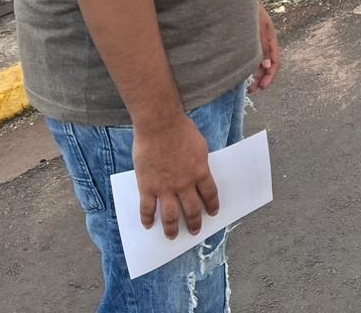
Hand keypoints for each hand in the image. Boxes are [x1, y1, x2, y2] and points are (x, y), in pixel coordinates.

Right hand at [133, 114, 218, 237]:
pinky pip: (147, 208)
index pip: (210, 194)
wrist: (160, 125)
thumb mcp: (200, 145)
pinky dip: (147, 219)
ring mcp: (165, 187)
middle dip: (194, 222)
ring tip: (172, 236)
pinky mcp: (147, 187)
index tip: (213, 212)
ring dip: (172, 228)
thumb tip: (199, 174)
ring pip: (170, 215)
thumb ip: (199, 163)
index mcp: (200, 172)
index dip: (212, 205)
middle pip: (192, 209)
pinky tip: (148, 226)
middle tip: (195, 231)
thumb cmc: (181, 130)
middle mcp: (185, 184)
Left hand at [248, 3, 279, 92]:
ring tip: (247, 85)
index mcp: (271, 40)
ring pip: (259, 62)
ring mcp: (257, 41)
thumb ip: (263, 48)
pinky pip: (251, 56)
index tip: (262, 87)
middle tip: (252, 90)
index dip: (270, 76)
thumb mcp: (258, 30)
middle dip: (262, 79)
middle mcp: (266, 42)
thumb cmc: (250, 12)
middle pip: (268, 65)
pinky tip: (240, 71)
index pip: (275, 62)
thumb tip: (266, 67)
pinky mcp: (248, 40)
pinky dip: (248, 65)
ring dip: (255, 74)